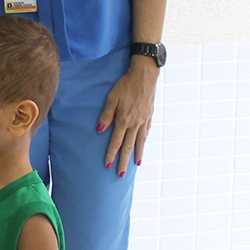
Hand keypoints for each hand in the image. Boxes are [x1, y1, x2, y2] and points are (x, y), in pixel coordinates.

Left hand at [96, 59, 157, 176]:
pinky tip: (142, 145)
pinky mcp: (149, 116)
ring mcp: (144, 120)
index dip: (111, 154)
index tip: (107, 165)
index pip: (116, 142)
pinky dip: (144, 141)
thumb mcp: (112, 98)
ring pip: (140, 141)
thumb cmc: (126, 85)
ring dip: (137, 154)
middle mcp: (135, 123)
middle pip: (129, 146)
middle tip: (120, 174)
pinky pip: (146, 132)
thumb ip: (106, 116)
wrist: (145, 75)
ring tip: (136, 164)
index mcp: (124, 120)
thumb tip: (99, 131)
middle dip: (124, 161)